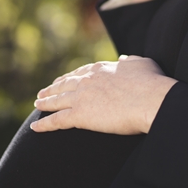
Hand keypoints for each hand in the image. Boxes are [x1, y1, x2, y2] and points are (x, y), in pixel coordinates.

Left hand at [31, 55, 177, 134]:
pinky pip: (57, 121)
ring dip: (45, 103)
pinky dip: (44, 125)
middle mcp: (87, 80)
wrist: (152, 100)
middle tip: (43, 93)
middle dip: (53, 88)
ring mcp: (82, 97)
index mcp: (102, 68)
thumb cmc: (152, 84)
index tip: (62, 80)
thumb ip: (130, 61)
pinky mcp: (80, 115)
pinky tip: (34, 129)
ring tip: (37, 105)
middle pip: (64, 85)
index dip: (69, 77)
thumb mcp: (142, 64)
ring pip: (57, 101)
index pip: (81, 72)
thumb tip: (123, 58)